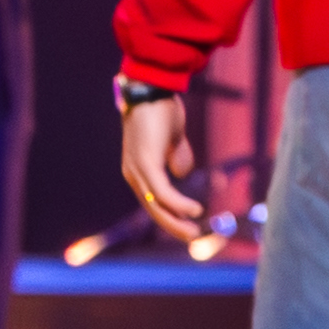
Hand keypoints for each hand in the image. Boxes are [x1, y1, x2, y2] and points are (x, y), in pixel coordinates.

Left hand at [119, 94, 203, 241]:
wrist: (151, 89)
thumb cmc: (161, 110)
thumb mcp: (173, 137)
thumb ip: (178, 155)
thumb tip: (183, 173)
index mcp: (139, 170)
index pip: (152, 201)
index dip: (170, 215)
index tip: (189, 226)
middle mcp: (134, 174)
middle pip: (151, 209)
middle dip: (172, 226)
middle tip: (193, 239)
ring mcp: (138, 169)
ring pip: (155, 205)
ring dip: (175, 221)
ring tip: (194, 233)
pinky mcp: (146, 164)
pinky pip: (161, 192)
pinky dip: (177, 204)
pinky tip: (193, 211)